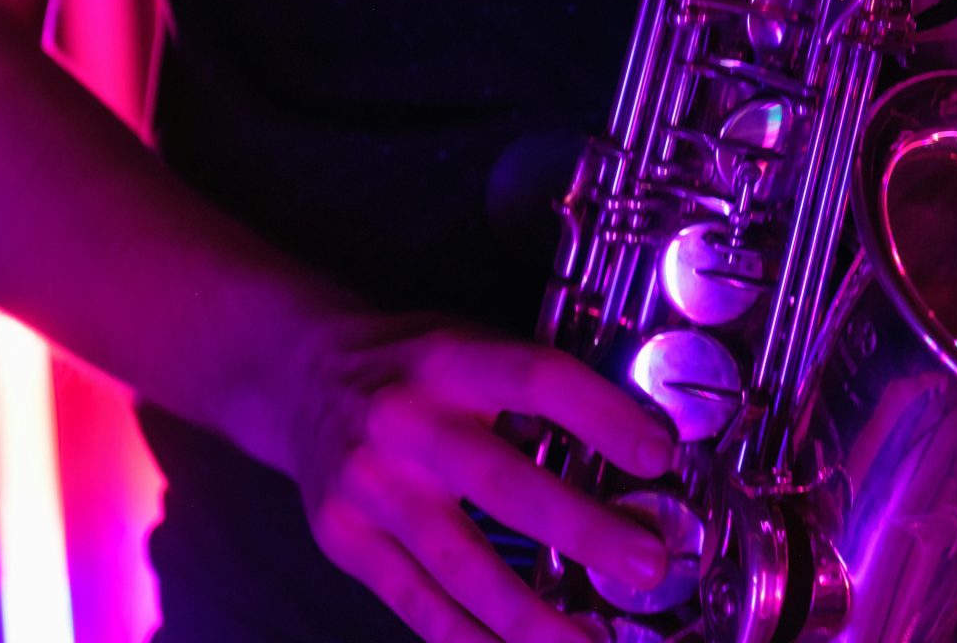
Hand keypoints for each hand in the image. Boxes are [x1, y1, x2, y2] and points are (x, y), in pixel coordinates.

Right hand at [271, 313, 675, 642]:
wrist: (297, 375)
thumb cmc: (409, 363)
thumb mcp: (467, 342)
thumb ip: (534, 387)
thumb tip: (636, 441)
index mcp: (448, 359)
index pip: (537, 380)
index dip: (603, 417)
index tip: (660, 454)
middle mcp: (404, 422)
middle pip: (503, 484)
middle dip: (582, 531)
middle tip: (646, 563)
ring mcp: (369, 487)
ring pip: (459, 564)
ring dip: (532, 616)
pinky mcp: (345, 538)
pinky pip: (415, 602)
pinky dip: (469, 638)